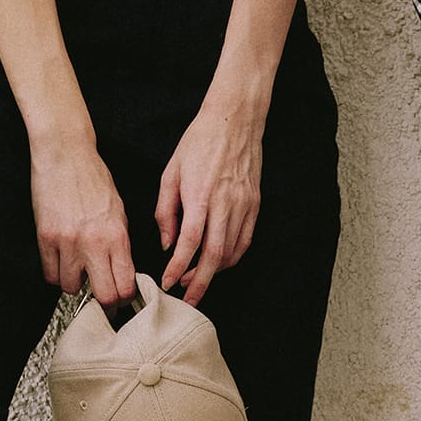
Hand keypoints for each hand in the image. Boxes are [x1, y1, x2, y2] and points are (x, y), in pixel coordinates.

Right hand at [31, 134, 134, 302]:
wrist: (66, 155)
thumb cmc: (94, 179)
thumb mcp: (119, 211)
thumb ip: (121, 244)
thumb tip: (123, 272)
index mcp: (117, 237)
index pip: (125, 285)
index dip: (125, 299)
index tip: (122, 300)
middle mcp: (93, 243)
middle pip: (103, 296)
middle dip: (105, 303)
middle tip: (103, 300)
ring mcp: (67, 243)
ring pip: (71, 288)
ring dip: (75, 284)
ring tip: (78, 271)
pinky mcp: (45, 238)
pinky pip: (49, 274)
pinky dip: (55, 273)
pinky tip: (61, 261)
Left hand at [156, 90, 264, 305]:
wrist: (234, 121)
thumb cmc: (199, 143)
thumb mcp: (171, 173)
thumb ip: (165, 211)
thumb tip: (167, 243)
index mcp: (199, 195)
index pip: (189, 243)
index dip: (179, 268)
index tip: (168, 282)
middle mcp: (224, 204)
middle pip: (215, 256)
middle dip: (200, 283)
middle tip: (187, 299)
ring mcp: (243, 205)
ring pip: (232, 252)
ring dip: (215, 272)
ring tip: (197, 280)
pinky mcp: (254, 204)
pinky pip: (244, 240)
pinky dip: (232, 258)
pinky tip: (219, 263)